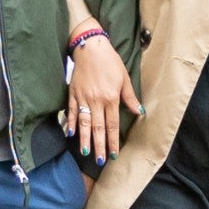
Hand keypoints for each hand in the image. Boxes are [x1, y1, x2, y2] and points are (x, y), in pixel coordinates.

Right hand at [64, 33, 142, 162]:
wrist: (90, 47)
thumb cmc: (110, 62)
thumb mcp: (124, 78)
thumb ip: (130, 97)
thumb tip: (139, 112)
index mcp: (111, 98)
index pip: (112, 125)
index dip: (112, 141)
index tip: (113, 154)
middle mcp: (96, 101)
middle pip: (98, 128)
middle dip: (99, 146)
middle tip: (99, 161)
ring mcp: (83, 98)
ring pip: (84, 123)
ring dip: (85, 139)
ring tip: (86, 152)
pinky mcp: (73, 93)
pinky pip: (71, 111)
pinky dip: (70, 123)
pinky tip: (70, 134)